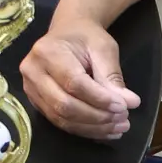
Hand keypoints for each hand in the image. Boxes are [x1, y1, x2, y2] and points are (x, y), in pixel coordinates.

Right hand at [20, 15, 140, 141]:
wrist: (68, 32)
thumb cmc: (85, 37)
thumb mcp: (103, 48)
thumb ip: (113, 76)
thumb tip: (130, 102)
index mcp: (47, 52)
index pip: (73, 83)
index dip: (99, 99)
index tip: (124, 107)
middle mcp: (33, 71)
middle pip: (64, 104)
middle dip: (96, 117)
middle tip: (123, 119)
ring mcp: (31, 89)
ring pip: (61, 118)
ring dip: (92, 127)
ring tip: (118, 127)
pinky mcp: (36, 102)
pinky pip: (60, 122)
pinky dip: (84, 129)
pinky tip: (105, 130)